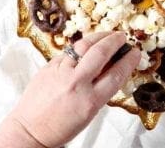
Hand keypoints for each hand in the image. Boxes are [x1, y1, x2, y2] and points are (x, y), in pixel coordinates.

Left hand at [0, 32, 139, 147]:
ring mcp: (61, 72)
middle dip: (114, 41)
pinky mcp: (49, 65)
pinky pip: (69, 51)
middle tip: (122, 36)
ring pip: (83, 45)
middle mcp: (76, 83)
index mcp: (90, 101)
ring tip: (107, 35)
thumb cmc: (61, 125)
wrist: (30, 129)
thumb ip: (102, 87)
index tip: (135, 52)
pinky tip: (88, 44)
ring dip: (99, 36)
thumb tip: (113, 65)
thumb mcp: (90, 111)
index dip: (129, 60)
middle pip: (101, 53)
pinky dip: (81, 46)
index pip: (116, 74)